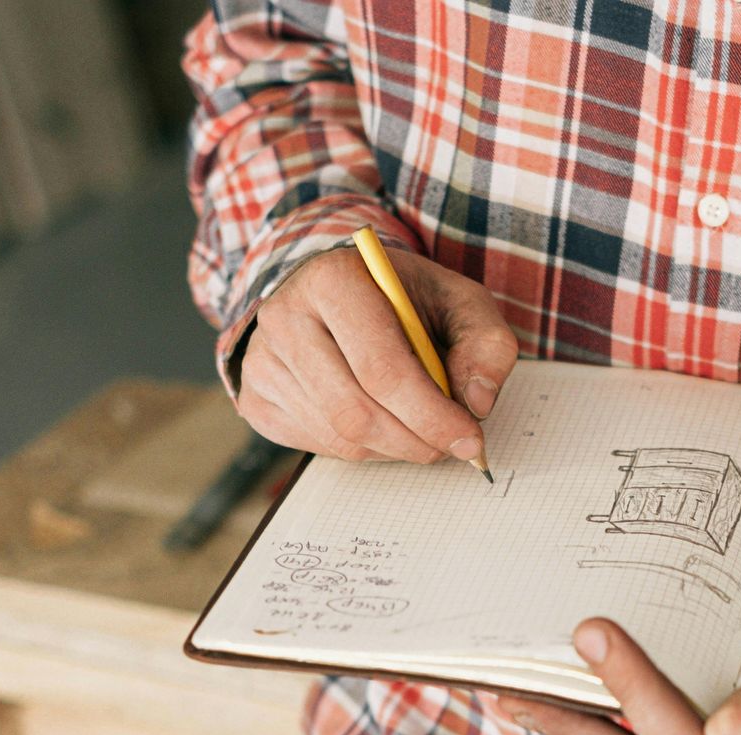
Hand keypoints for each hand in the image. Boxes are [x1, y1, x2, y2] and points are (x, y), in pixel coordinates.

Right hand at [237, 245, 518, 462]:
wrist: (337, 290)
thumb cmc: (402, 298)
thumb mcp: (458, 301)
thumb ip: (485, 345)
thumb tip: (477, 403)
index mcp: (334, 280)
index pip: (382, 368)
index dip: (431, 415)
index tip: (469, 439)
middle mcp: (286, 317)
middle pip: (356, 412)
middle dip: (415, 441)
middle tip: (450, 446)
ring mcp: (263, 360)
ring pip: (338, 437)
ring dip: (393, 448)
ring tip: (419, 429)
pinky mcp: (255, 397)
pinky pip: (317, 445)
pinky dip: (362, 448)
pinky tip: (381, 423)